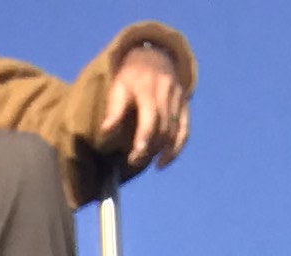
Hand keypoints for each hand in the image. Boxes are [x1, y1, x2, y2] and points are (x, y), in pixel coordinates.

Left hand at [100, 41, 189, 169]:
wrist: (154, 57)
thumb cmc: (130, 78)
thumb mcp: (118, 87)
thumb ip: (114, 110)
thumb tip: (105, 132)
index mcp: (149, 86)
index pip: (151, 115)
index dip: (145, 137)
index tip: (136, 155)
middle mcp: (167, 91)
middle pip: (163, 127)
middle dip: (148, 148)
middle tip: (131, 161)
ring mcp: (179, 98)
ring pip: (173, 131)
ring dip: (159, 151)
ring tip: (141, 161)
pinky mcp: (185, 105)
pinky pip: (184, 131)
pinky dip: (175, 150)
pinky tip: (162, 163)